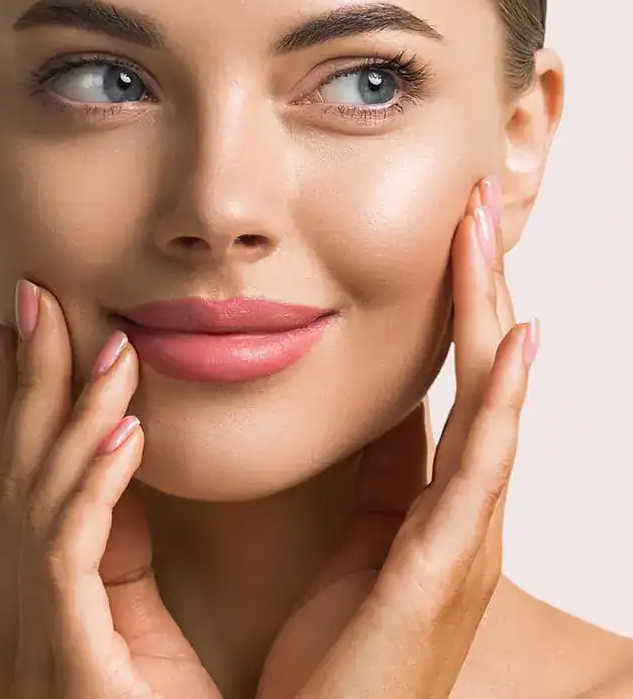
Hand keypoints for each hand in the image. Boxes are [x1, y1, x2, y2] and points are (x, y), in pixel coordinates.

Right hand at [0, 285, 219, 698]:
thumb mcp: (132, 621)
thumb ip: (121, 547)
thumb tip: (129, 454)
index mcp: (32, 609)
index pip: (8, 484)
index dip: (4, 404)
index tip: (12, 333)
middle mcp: (14, 624)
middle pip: (5, 477)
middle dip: (17, 383)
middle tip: (30, 300)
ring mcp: (33, 648)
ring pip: (34, 502)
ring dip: (65, 413)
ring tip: (102, 342)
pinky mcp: (68, 668)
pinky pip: (72, 560)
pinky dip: (90, 488)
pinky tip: (125, 432)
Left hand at [258, 177, 532, 697]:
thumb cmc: (339, 658)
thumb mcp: (360, 546)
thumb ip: (379, 478)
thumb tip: (384, 408)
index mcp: (439, 502)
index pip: (457, 378)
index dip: (459, 301)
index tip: (451, 229)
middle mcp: (465, 511)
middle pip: (483, 372)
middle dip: (480, 283)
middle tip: (477, 201)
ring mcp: (465, 538)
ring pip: (490, 401)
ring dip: (489, 312)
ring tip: (487, 234)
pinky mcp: (443, 569)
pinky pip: (478, 468)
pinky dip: (502, 400)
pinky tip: (515, 341)